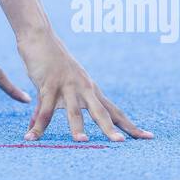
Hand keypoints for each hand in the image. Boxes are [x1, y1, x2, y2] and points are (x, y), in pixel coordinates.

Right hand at [18, 28, 152, 141]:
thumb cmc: (48, 60)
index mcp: (90, 89)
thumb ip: (47, 106)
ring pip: (74, 111)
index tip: (148, 137)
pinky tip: (31, 136)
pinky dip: (38, 124)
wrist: (39, 35)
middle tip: (121, 143)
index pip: (113, 111)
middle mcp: (83, 87)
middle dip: (110, 129)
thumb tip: (35, 122)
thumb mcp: (54, 84)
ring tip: (82, 143)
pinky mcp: (49, 83)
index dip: (129, 125)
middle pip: (101, 112)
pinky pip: (45, 108)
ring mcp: (67, 85)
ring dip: (77, 127)